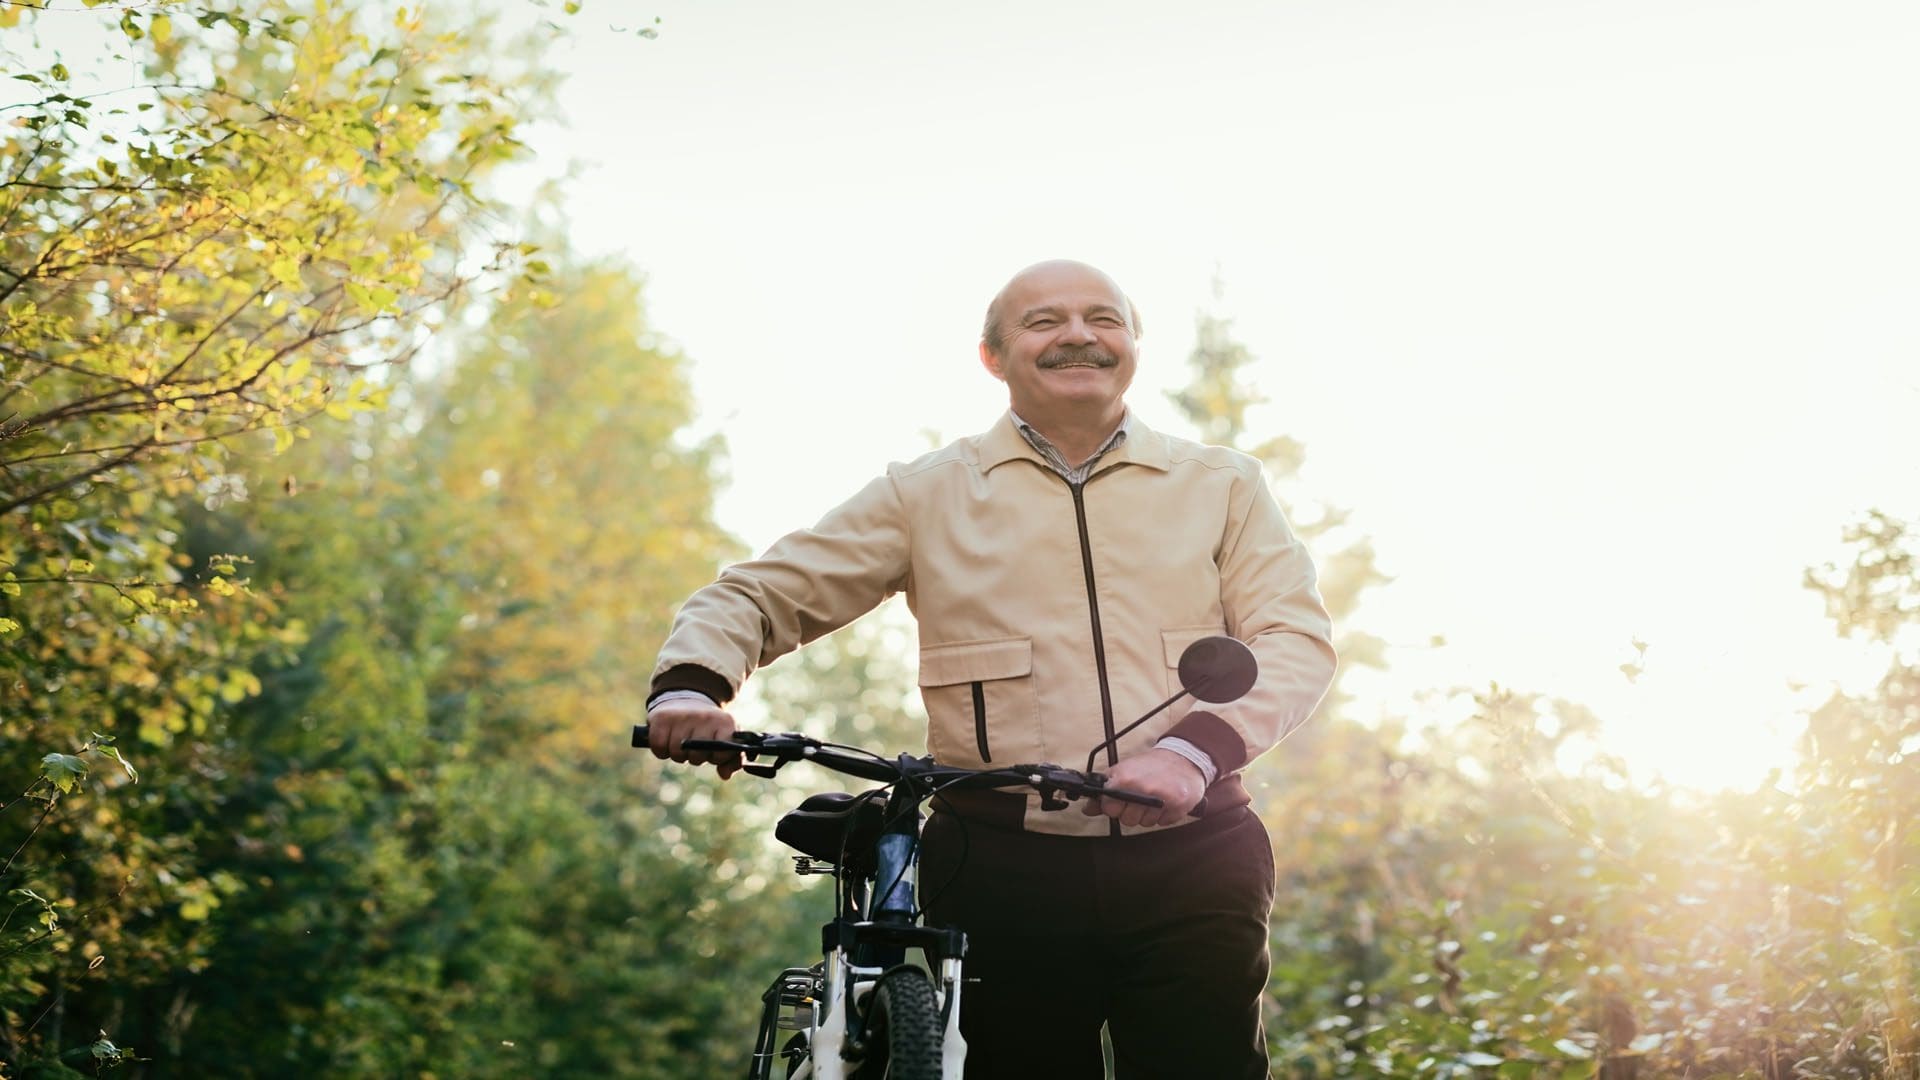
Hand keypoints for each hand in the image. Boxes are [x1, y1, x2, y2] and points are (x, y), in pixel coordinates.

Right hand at [647, 700, 741, 778]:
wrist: (688, 701)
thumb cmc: (710, 728)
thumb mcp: (727, 739)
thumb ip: (733, 760)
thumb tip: (724, 775)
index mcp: (724, 722)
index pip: (722, 751)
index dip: (717, 758)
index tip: (713, 753)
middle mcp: (704, 716)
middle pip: (696, 756)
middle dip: (695, 758)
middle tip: (695, 748)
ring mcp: (682, 716)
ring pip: (676, 753)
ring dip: (678, 755)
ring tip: (682, 744)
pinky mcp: (662, 718)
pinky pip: (659, 747)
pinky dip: (661, 750)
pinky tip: (667, 742)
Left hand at [1080, 748, 1206, 826]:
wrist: (1184, 757)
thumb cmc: (1152, 764)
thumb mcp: (1124, 771)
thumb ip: (1105, 790)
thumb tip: (1087, 808)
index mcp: (1126, 778)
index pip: (1109, 808)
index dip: (1112, 806)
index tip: (1119, 800)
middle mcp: (1143, 789)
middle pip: (1127, 820)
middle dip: (1131, 812)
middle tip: (1139, 798)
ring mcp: (1162, 799)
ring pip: (1145, 823)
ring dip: (1148, 814)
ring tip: (1154, 797)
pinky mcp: (1178, 807)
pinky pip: (1163, 823)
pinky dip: (1163, 815)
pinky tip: (1165, 801)